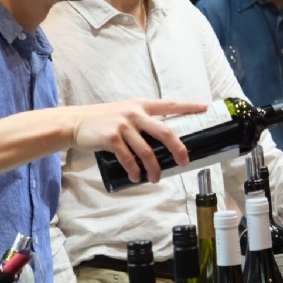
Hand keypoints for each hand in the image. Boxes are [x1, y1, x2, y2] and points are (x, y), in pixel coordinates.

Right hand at [71, 99, 207, 183]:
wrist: (78, 122)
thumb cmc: (105, 119)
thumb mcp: (126, 112)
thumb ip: (143, 120)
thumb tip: (164, 139)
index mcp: (141, 105)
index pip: (170, 105)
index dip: (188, 106)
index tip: (204, 109)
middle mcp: (135, 113)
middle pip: (165, 132)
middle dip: (178, 149)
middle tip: (184, 162)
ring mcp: (124, 125)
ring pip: (147, 151)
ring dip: (154, 168)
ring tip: (155, 178)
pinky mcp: (112, 138)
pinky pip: (129, 159)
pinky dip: (135, 171)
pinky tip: (137, 177)